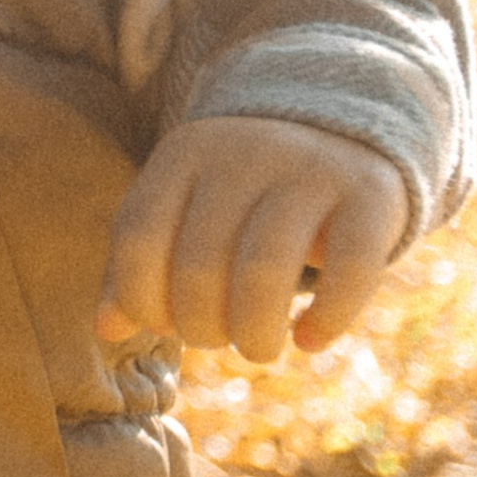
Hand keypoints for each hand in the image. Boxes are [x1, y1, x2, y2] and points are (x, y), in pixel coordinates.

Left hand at [97, 119, 407, 363]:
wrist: (341, 129)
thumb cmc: (244, 194)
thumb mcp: (185, 207)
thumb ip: (140, 262)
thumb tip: (106, 329)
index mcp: (185, 152)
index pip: (138, 237)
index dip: (141, 300)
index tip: (163, 324)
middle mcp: (245, 153)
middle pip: (201, 264)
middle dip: (201, 327)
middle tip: (216, 338)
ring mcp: (311, 171)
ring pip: (265, 271)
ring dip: (254, 333)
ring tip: (258, 348)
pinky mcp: (371, 196)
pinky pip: (349, 272)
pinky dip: (326, 321)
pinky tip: (309, 341)